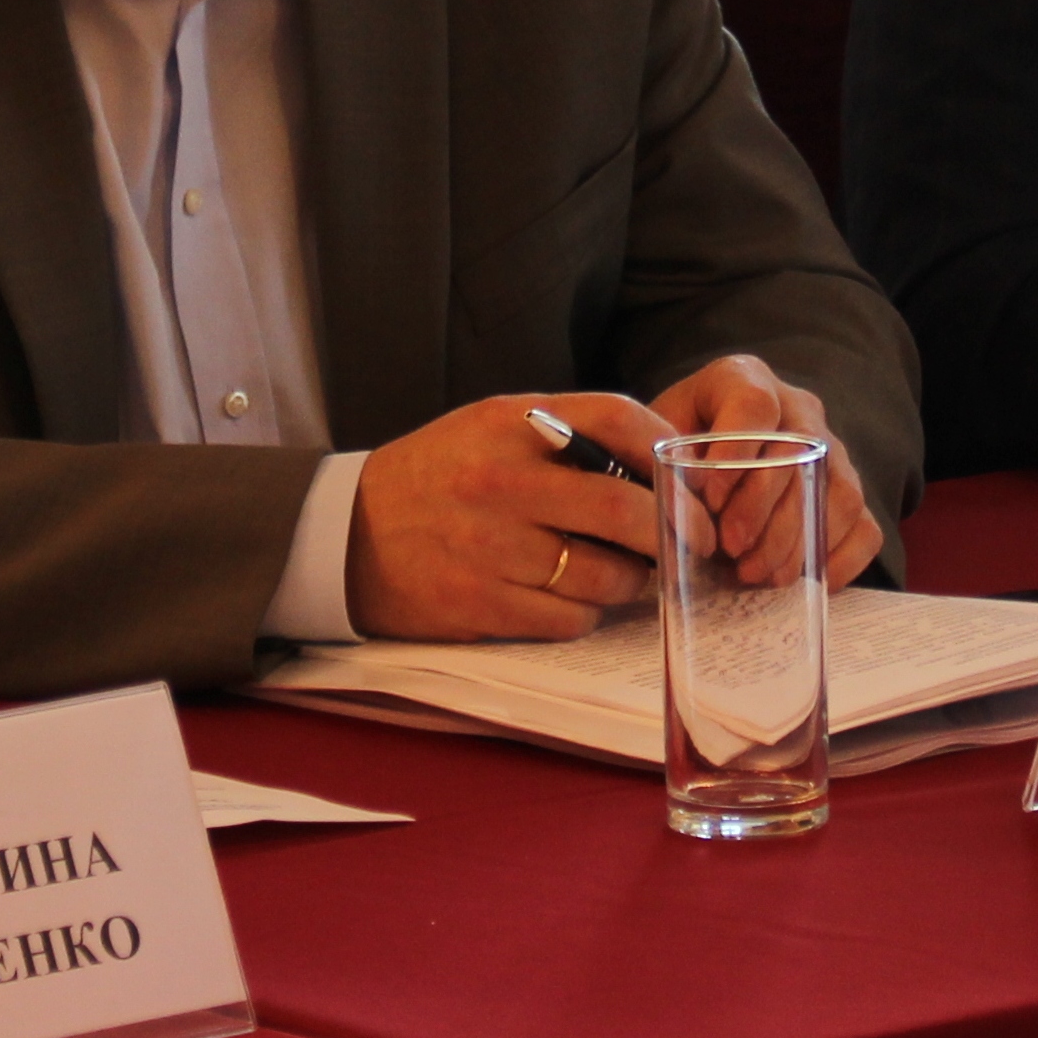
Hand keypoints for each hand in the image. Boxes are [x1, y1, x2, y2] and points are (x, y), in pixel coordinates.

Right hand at [345, 393, 667, 641]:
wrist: (345, 535)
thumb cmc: (436, 477)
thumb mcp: (490, 428)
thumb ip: (566, 435)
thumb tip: (656, 467)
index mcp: (509, 424)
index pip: (616, 419)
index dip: (668, 451)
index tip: (691, 479)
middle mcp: (501, 480)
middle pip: (621, 508)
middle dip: (672, 530)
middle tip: (692, 543)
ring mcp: (491, 547)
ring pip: (603, 575)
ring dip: (632, 581)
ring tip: (627, 575)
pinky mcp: (482, 604)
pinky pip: (569, 618)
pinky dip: (586, 612)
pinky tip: (574, 598)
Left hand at [643, 354, 882, 590]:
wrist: (703, 460)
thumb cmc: (676, 450)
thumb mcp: (657, 445)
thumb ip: (663, 471)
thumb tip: (679, 518)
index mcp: (743, 379)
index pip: (753, 403)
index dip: (735, 452)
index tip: (708, 498)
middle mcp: (797, 407)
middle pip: (798, 452)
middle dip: (763, 508)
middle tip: (731, 548)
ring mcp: (831, 449)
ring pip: (837, 491)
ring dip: (797, 539)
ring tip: (757, 574)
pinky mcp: (847, 492)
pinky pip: (865, 525)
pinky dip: (841, 559)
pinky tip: (804, 582)